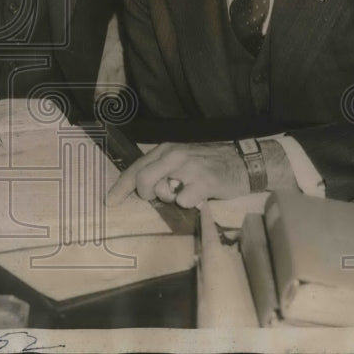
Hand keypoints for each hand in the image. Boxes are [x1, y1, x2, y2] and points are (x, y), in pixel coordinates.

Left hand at [106, 141, 248, 208]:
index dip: (121, 186)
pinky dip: (191, 204)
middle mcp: (175, 154)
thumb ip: (161, 170)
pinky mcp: (205, 181)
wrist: (244, 162)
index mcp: (166, 149)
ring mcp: (190, 167)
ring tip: (188, 190)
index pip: (136, 168)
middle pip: (143, 180)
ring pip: (163, 192)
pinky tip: (201, 195)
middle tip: (160, 196)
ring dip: (173, 198)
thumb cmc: (208, 164)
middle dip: (147, 194)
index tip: (110, 202)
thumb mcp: (181, 160)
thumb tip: (138, 189)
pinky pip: (185, 202)